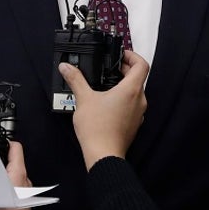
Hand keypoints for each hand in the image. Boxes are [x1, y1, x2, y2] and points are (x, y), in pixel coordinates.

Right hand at [59, 50, 150, 169]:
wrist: (104, 155)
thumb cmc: (98, 129)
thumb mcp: (83, 99)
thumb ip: (75, 79)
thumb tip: (66, 67)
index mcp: (131, 90)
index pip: (142, 64)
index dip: (132, 55)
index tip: (121, 55)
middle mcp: (139, 100)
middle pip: (138, 78)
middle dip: (124, 70)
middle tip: (109, 69)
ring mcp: (138, 114)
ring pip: (135, 93)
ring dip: (123, 85)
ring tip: (105, 85)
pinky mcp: (134, 124)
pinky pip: (132, 106)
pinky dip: (122, 100)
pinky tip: (106, 103)